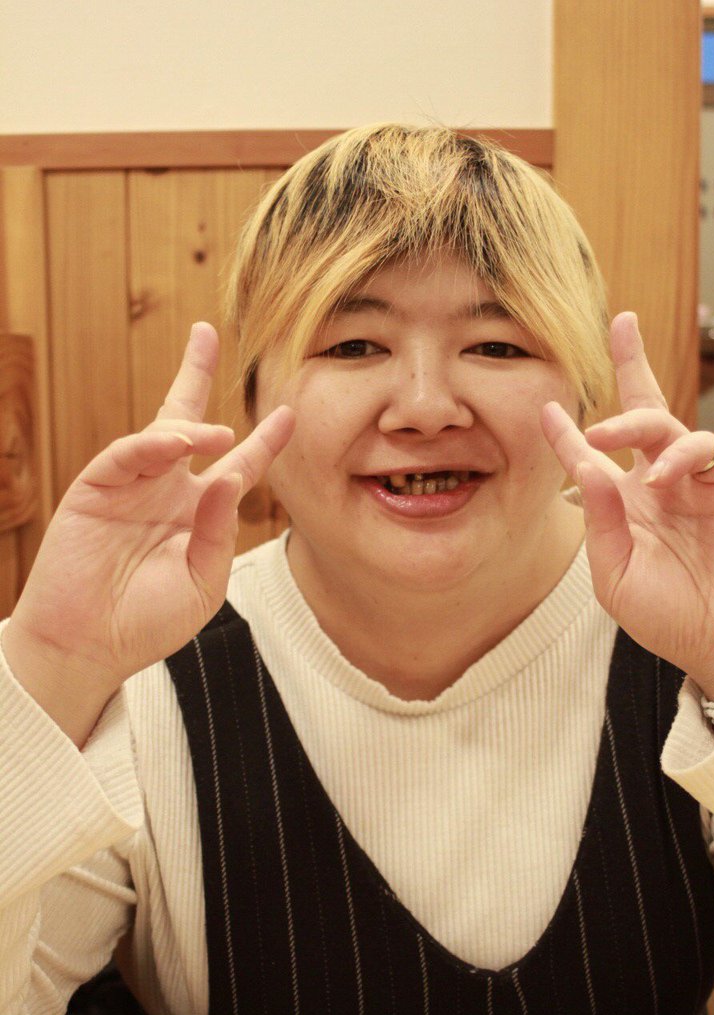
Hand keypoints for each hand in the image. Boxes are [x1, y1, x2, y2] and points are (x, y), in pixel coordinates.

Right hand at [4, 323, 294, 742]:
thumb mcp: (203, 581)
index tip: (289, 415)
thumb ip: (219, 529)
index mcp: (199, 515)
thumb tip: (231, 473)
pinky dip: (151, 445)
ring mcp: (130, 487)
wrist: (88, 647)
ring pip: (160, 434)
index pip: (237, 467)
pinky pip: (127, 455)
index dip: (264, 442)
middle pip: (186, 422)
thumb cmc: (149, 622)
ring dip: (191, 426)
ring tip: (221, 434)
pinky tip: (178, 444)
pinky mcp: (96, 488)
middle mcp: (166, 492)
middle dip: (194, 375)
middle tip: (206, 332)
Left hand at [541, 312, 713, 699]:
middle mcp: (657, 483)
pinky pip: (705, 448)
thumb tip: (587, 467)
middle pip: (642, 411)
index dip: (568, 432)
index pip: (593, 456)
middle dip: (632, 362)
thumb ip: (599, 522)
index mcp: (624, 505)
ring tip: (606, 436)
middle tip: (618, 325)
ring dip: (634, 420)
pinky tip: (660, 476)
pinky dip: (680, 453)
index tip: (544, 409)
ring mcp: (693, 480)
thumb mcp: (615, 575)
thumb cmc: (670, 616)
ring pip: (666, 423)